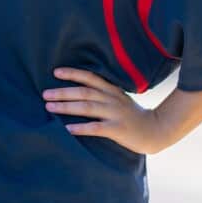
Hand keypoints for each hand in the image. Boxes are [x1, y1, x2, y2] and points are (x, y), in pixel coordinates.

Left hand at [43, 67, 167, 154]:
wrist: (157, 130)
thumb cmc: (133, 116)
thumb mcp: (120, 99)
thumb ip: (103, 94)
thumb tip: (79, 92)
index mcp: (112, 90)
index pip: (90, 78)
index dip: (73, 74)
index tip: (56, 72)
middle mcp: (112, 99)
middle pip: (84, 92)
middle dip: (63, 92)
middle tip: (45, 94)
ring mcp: (115, 114)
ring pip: (88, 108)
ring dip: (67, 107)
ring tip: (50, 107)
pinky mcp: (118, 129)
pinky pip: (97, 128)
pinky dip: (81, 128)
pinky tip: (68, 129)